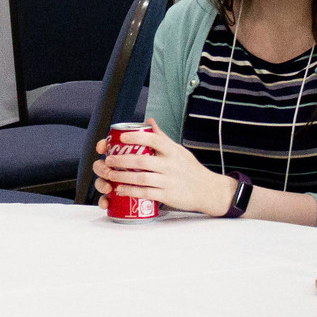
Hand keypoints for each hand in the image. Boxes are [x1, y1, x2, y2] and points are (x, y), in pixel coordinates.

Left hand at [91, 119, 237, 216]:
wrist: (208, 190)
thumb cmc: (191, 169)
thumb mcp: (179, 150)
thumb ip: (162, 138)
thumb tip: (149, 121)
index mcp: (173, 151)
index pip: (154, 140)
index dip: (136, 137)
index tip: (122, 137)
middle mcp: (171, 165)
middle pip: (142, 161)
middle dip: (122, 160)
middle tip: (109, 159)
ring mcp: (169, 181)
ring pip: (141, 178)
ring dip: (123, 177)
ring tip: (110, 174)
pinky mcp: (167, 196)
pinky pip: (146, 193)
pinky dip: (131, 191)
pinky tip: (120, 190)